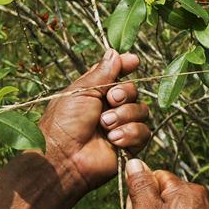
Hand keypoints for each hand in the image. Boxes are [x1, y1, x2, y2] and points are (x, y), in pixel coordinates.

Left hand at [39, 49, 150, 191]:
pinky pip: (144, 132)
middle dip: (124, 94)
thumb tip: (115, 52)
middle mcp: (109, 108)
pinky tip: (113, 141)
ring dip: (125, 116)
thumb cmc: (65, 123)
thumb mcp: (81, 90)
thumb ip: (102, 72)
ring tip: (105, 126)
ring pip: (142, 111)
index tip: (133, 61)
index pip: (117, 74)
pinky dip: (130, 134)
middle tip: (110, 100)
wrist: (65, 157)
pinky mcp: (129, 146)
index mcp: (95, 93)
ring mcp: (120, 127)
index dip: (126, 66)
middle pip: (133, 91)